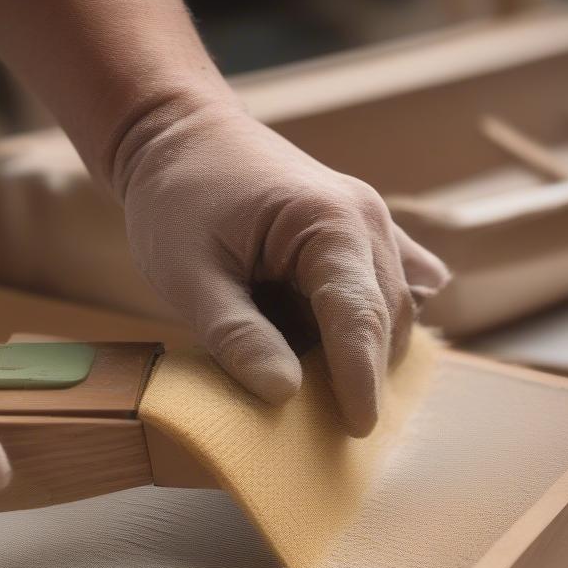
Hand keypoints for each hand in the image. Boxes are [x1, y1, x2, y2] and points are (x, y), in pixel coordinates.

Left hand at [113, 99, 449, 434]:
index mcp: (328, 224)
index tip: (358, 432)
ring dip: (363, 351)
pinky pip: (386, 286)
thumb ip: (235, 335)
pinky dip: (370, 323)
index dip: (360, 380)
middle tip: (323, 428)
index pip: (359, 317)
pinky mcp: (356, 232)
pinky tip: (344, 349)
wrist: (176, 135)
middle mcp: (365, 220)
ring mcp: (368, 223)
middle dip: (363, 373)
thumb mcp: (187, 276)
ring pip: (391, 306)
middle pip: (387, 317)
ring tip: (320, 394)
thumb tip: (285, 395)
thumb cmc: (175, 200)